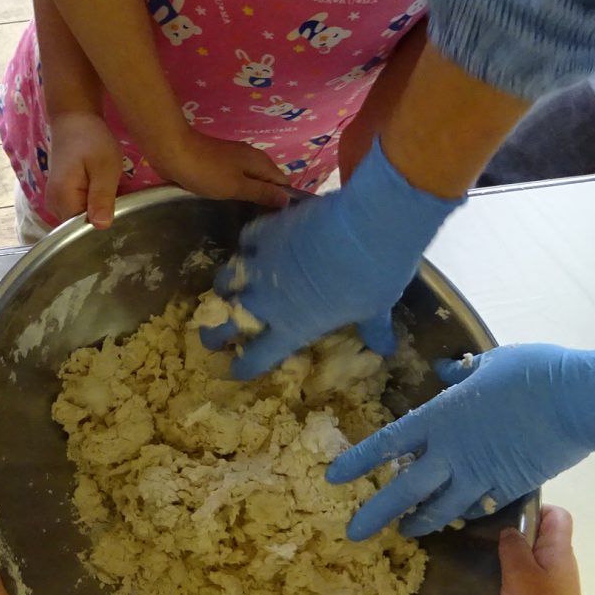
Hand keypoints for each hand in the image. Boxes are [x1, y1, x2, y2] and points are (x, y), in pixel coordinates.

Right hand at [44, 111, 126, 227]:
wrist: (74, 119)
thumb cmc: (91, 139)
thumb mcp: (104, 166)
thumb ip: (102, 196)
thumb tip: (101, 226)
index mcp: (62, 200)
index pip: (83, 230)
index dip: (104, 226)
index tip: (122, 214)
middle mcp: (54, 206)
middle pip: (82, 227)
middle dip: (103, 219)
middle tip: (124, 203)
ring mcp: (56, 202)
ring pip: (82, 219)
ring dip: (100, 211)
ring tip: (116, 197)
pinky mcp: (62, 197)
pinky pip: (80, 210)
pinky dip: (94, 205)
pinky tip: (106, 194)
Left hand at [158, 129, 294, 210]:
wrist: (173, 152)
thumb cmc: (207, 171)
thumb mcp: (237, 186)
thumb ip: (262, 193)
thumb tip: (287, 199)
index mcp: (260, 162)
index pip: (283, 182)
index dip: (284, 200)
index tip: (280, 222)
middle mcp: (251, 159)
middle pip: (268, 182)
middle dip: (268, 201)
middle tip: (265, 227)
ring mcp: (234, 162)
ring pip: (251, 182)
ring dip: (251, 198)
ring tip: (251, 222)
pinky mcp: (219, 166)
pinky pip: (235, 182)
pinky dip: (237, 193)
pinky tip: (232, 209)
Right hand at [206, 140, 456, 380]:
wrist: (368, 224)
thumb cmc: (374, 275)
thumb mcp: (376, 309)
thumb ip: (372, 329)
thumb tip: (385, 349)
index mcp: (293, 328)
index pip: (256, 358)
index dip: (244, 367)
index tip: (236, 369)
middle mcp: (268, 300)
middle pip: (224, 325)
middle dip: (213, 334)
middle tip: (210, 337)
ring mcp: (262, 263)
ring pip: (225, 280)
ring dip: (225, 287)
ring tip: (227, 287)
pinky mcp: (267, 230)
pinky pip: (246, 239)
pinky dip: (248, 244)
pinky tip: (254, 243)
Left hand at [329, 344, 594, 538]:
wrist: (577, 401)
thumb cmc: (533, 372)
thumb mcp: (491, 363)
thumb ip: (464, 372)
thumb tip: (447, 371)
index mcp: (440, 418)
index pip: (388, 443)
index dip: (359, 461)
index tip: (335, 477)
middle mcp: (452, 454)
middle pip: (404, 490)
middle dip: (377, 513)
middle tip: (354, 532)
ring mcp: (481, 476)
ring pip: (440, 509)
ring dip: (419, 521)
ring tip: (405, 531)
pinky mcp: (509, 490)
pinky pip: (479, 509)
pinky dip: (465, 515)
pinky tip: (458, 518)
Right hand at [497, 505, 594, 594]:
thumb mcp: (519, 573)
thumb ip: (513, 547)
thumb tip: (509, 531)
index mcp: (559, 549)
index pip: (557, 514)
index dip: (537, 509)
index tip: (510, 517)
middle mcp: (562, 561)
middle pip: (544, 534)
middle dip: (519, 533)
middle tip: (492, 538)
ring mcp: (557, 581)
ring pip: (536, 556)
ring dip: (515, 556)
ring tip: (491, 560)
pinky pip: (533, 576)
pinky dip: (517, 576)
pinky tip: (500, 585)